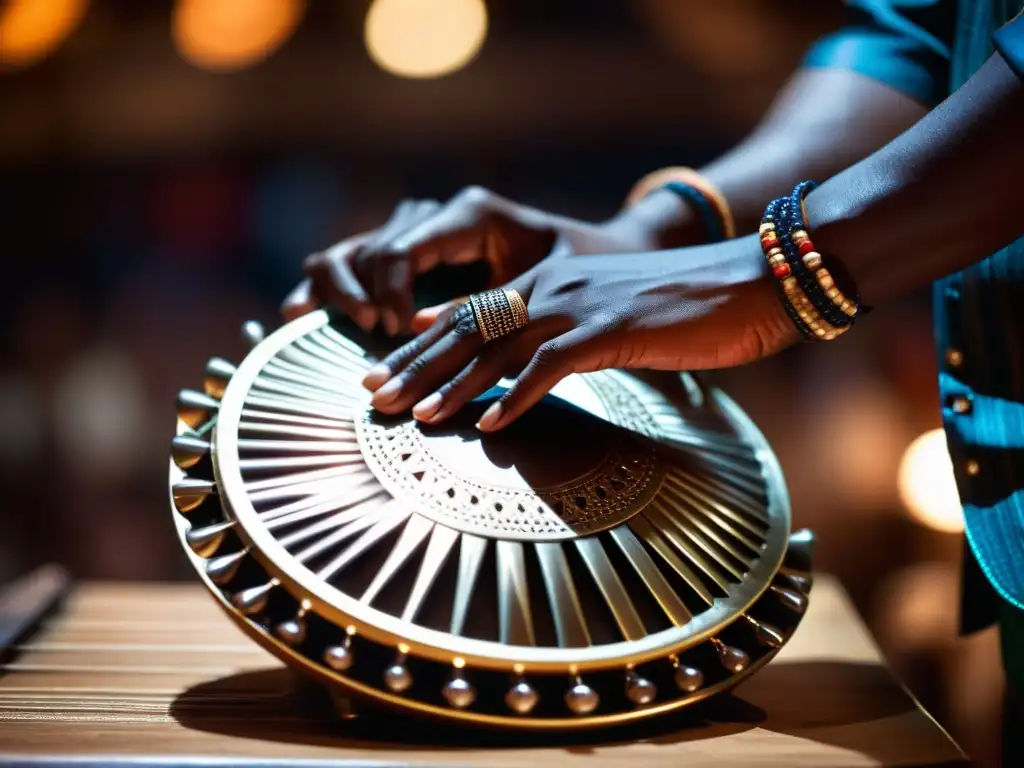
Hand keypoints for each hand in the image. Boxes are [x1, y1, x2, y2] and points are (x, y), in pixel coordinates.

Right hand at [282, 187, 579, 335]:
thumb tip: (430, 331)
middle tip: (381, 331)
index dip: (390, 292)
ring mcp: (412, 232)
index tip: (398, 329)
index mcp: (468, 212)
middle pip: (369, 252)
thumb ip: (488, 303)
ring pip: (348, 252)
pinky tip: (301, 310)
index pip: (402, 249)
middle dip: (364, 297)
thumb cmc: (576, 268)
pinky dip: (325, 287)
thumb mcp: (543, 284)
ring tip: (360, 322)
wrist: (588, 257)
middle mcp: (433, 216)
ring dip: (339, 290)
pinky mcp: (402, 255)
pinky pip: (347, 262)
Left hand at [361, 235, 799, 430]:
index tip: (385, 368)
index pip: (470, 312)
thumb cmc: (685, 307)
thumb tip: (527, 371)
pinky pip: (552, 366)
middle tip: (373, 395)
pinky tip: (493, 425)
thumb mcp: (611, 317)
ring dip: (452, 384)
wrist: (750, 281)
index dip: (422, 343)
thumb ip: (564, 338)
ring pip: (498, 345)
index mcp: (550, 281)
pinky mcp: (612, 327)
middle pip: (468, 327)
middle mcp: (554, 286)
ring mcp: (581, 304)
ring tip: (415, 416)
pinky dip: (519, 397)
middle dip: (415, 364)